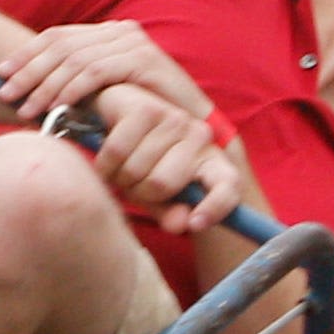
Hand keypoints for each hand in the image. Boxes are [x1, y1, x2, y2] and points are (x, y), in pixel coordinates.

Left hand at [0, 19, 210, 125]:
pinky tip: (57, 105)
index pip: (58, 36)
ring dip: (46, 85)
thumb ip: (81, 81)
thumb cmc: (148, 110)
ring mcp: (133, 43)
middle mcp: (119, 31)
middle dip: (28, 70)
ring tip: (28, 108)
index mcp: (108, 33)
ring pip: (75, 59)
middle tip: (5, 92)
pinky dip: (72, 89)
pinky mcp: (143, 61)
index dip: (26, 53)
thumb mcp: (109, 91)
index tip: (0, 72)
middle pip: (61, 45)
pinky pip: (97, 72)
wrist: (194, 124)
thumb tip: (35, 86)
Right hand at [77, 91, 249, 225]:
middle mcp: (199, 136)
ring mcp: (175, 119)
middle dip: (137, 192)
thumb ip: (171, 212)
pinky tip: (108, 156)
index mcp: (212, 162)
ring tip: (121, 166)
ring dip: (118, 177)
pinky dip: (104, 162)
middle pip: (162, 184)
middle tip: (132, 183)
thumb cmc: (142, 160)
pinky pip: (117, 151)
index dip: (215, 207)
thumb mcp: (158, 196)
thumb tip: (180, 225)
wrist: (118, 114)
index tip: (194, 224)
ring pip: (136, 170)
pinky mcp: (146, 108)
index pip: (229, 185)